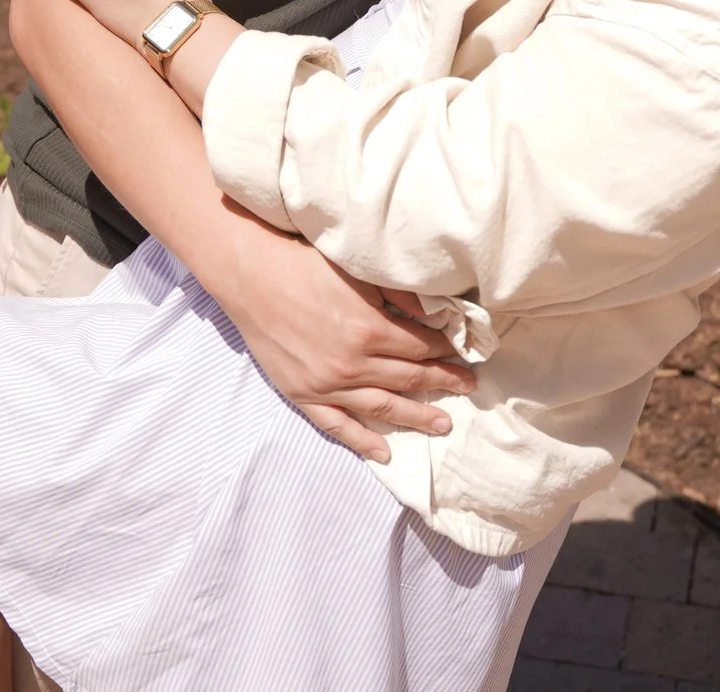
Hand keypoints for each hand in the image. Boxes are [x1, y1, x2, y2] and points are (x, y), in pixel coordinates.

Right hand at [203, 207, 478, 463]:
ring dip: (416, 418)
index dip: (446, 350)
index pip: (422, 348)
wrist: (251, 276)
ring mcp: (327, 384)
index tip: (465, 353)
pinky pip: (338, 426)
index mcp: (371, 331)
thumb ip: (398, 295)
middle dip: (443, 383)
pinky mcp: (303, 395)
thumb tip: (435, 312)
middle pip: (410, 379)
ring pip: (382, 408)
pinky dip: (362, 441)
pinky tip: (384, 453)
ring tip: (443, 425)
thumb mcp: (359, 272)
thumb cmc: (305, 265)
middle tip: (469, 388)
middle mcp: (353, 364)